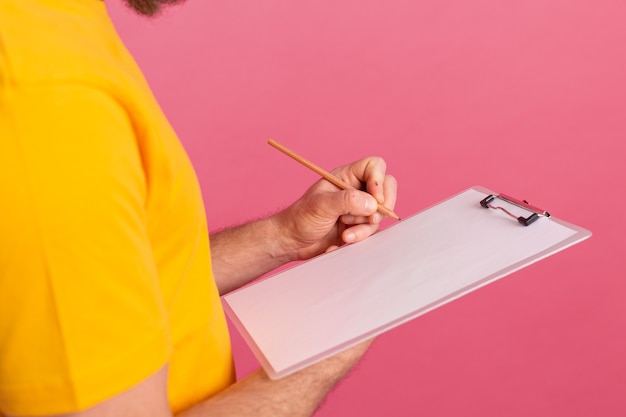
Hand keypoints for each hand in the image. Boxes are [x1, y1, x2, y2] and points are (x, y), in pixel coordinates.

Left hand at [273, 156, 397, 260]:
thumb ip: (347, 201)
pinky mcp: (359, 225)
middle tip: (369, 218)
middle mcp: (355, 189)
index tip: (375, 199)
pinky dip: (362, 237)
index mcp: (346, 176)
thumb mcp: (321, 205)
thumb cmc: (301, 218)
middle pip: (386, 187)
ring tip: (345, 233)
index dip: (379, 180)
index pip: (374, 166)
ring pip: (380, 212)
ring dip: (366, 226)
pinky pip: (373, 229)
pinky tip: (344, 239)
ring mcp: (359, 208)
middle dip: (381, 206)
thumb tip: (373, 204)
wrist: (292, 242)